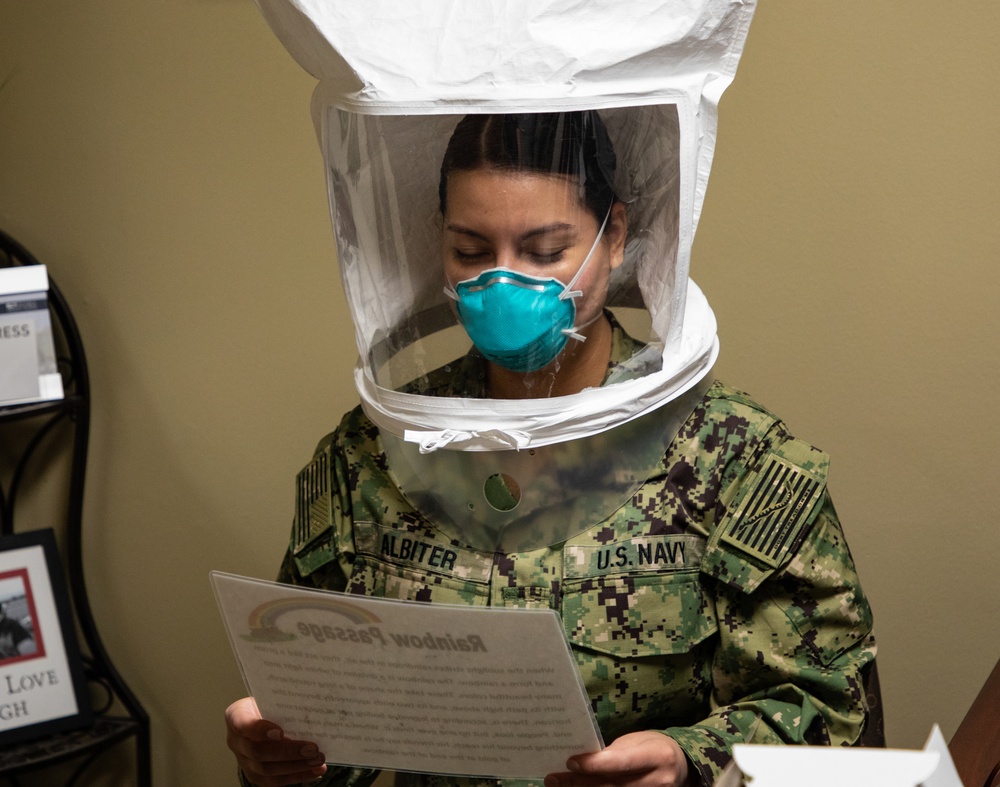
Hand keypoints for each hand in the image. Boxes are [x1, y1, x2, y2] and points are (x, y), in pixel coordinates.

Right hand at [226, 697, 327, 786]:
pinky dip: (297, 776)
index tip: (280, 732)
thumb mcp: (271, 696)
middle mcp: (236, 741)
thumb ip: (283, 704)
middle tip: (313, 749)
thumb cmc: (268, 703)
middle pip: (258, 752)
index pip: (243, 724)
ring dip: (296, 767)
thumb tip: (312, 710)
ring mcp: (244, 761)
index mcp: (236, 716)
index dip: (260, 730)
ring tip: (318, 760)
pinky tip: (315, 771)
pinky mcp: (255, 775)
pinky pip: (275, 781)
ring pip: (267, 770)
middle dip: (288, 752)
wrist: (260, 715)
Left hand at [544, 732, 691, 786]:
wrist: (680, 767)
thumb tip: (580, 761)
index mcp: (656, 756)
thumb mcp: (637, 742)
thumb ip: (614, 753)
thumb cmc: (653, 748)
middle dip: (580, 782)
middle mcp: (657, 781)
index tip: (571, 761)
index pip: (622, 762)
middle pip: (612, 786)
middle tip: (554, 778)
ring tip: (559, 784)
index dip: (596, 764)